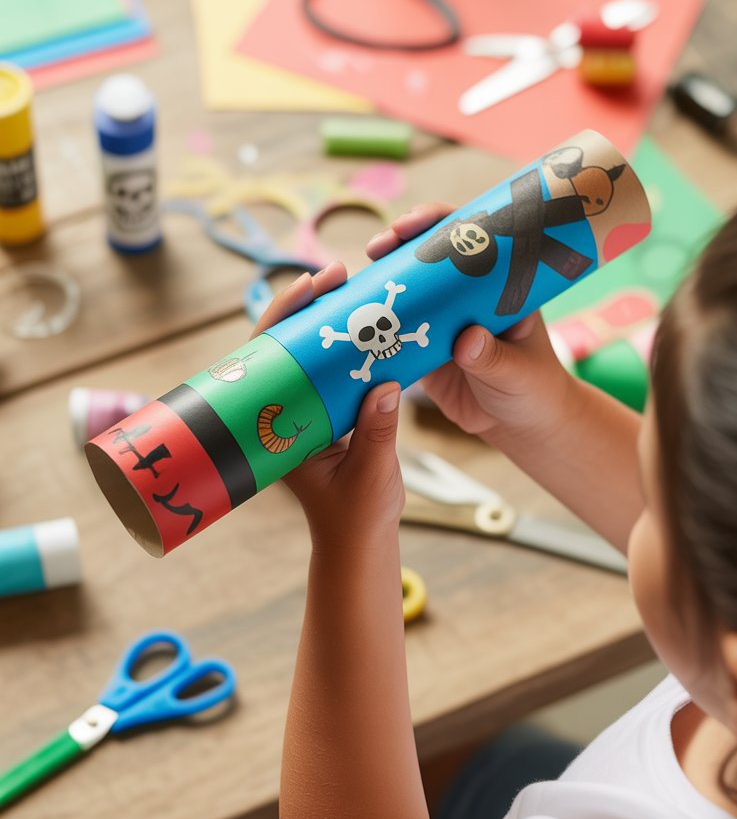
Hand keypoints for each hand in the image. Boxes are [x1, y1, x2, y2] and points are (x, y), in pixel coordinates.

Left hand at [251, 264, 403, 545]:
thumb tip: (386, 386)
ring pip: (306, 354)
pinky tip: (368, 323)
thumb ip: (377, 432)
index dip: (282, 318)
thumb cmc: (357, 519)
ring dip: (328, 320)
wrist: (360, 545)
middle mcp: (283, 415)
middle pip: (283, 347)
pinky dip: (347, 345)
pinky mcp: (328, 416)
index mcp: (276, 430)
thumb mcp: (370, 474)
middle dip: (305, 306)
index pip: (267, 360)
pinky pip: (331, 371)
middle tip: (335, 273)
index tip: (309, 287)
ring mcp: (304, 413)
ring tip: (352, 287)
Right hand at [366, 205, 574, 448]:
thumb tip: (467, 339)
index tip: (416, 224)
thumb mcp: (519, 371)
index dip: (441, 222)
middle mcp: (467, 292)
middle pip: (430, 252)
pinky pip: (395, 328)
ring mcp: (442, 317)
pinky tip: (352, 319)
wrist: (518, 426)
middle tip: (380, 245)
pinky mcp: (422, 345)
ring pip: (408, 287)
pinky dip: (375, 322)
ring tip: (355, 277)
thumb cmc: (532, 389)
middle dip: (401, 241)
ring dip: (381, 279)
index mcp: (499, 283)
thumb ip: (495, 357)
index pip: (472, 235)